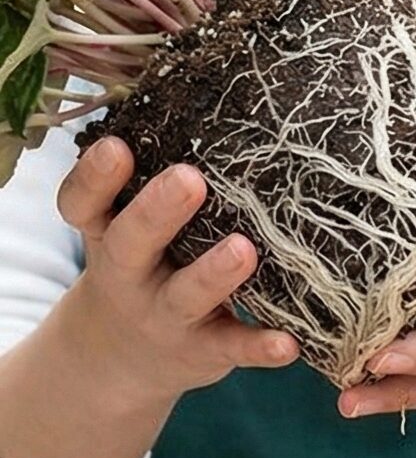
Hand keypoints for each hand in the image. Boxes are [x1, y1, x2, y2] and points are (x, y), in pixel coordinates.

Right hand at [60, 136, 299, 407]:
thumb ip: (150, 182)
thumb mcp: (125, 228)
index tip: (117, 147)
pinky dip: (259, 346)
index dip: (96, 178)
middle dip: (157, 211)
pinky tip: (289, 342)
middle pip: (132, 242)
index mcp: (108, 235)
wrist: (118, 361)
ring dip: (214, 274)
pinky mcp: (202, 350)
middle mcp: (130, 275)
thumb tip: (210, 96)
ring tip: (244, 250)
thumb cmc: (143, 264)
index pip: (85, 205)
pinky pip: (232, 347)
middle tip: (188, 179)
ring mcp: (164, 316)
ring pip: (185, 295)